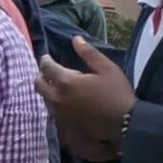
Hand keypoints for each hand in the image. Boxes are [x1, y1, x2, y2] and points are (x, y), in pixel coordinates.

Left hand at [36, 38, 134, 152]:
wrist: (124, 123)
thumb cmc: (117, 94)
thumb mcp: (107, 69)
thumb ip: (89, 53)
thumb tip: (76, 39)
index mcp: (66, 82)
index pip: (46, 68)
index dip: (45, 60)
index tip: (47, 57)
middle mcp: (57, 98)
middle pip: (38, 84)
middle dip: (40, 75)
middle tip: (47, 70)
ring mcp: (58, 113)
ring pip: (43, 98)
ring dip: (46, 89)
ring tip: (56, 84)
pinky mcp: (63, 124)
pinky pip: (51, 110)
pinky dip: (52, 101)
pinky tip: (62, 99)